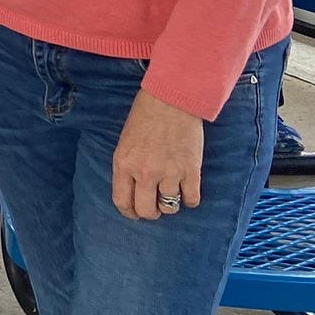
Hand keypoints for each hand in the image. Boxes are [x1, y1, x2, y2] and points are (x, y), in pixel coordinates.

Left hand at [111, 88, 203, 221]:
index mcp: (123, 164)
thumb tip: (134, 191)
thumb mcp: (125, 143)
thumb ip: (128, 167)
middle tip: (156, 206)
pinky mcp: (190, 171)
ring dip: (171, 204)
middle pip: (147, 211)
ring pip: (170, 208)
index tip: (135, 213)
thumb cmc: (144, 117)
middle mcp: (144, 172)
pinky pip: (191, 200)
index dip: (130, 212)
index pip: (122, 202)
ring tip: (171, 193)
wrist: (170, 101)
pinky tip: (187, 190)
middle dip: (151, 212)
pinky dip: (190, 199)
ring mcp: (169, 173)